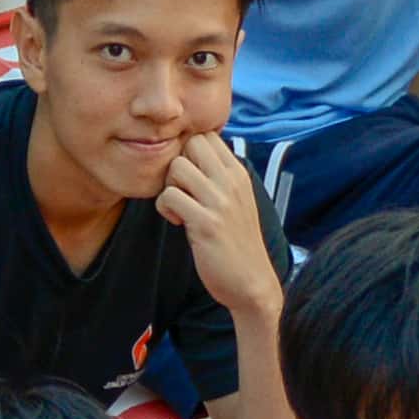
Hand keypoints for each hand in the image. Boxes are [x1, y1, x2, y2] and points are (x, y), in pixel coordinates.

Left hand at [154, 130, 288, 324]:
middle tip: (181, 189)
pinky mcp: (206, 223)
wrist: (252, 283)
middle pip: (192, 142)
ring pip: (177, 166)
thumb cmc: (237, 242)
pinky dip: (166, 208)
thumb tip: (193, 156)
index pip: (208, 136)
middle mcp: (231, 182)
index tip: (189, 176)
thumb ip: (219, 178)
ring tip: (180, 207)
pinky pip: (170, 196)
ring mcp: (220, 201)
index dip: (189, 150)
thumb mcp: (236, 201)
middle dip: (177, 162)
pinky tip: (179, 223)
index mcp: (239, 174)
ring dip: (169, 186)